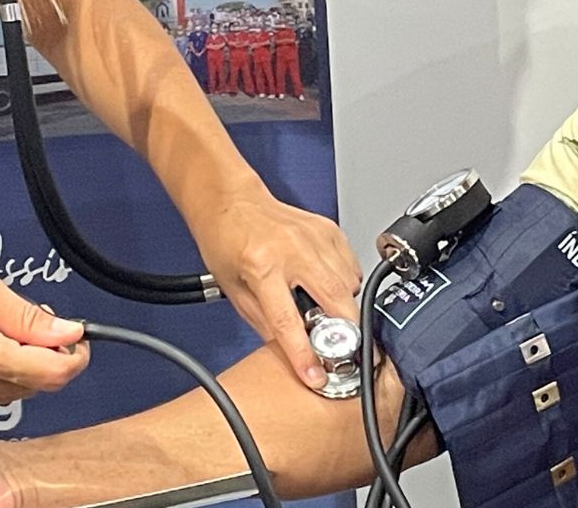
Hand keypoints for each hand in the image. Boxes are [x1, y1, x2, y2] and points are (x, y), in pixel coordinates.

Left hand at [189, 188, 362, 390]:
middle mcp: (292, 249)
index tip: (318, 376)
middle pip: (336, 300)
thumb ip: (264, 323)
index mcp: (262, 266)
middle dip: (347, 334)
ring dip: (345, 307)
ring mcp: (314, 237)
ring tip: (328, 313)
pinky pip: (352, 266)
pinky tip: (329, 286)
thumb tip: (293, 352)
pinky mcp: (328, 229)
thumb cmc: (226, 239)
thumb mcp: (233, 290)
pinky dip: (347, 283)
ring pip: (350, 284)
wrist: (230, 200)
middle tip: (345, 352)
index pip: (288, 321)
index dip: (305, 355)